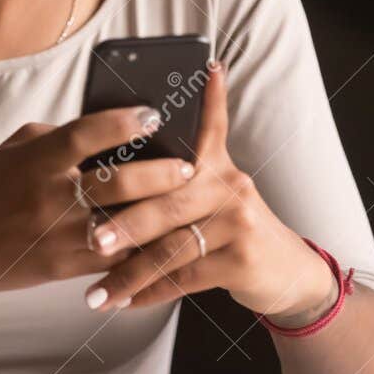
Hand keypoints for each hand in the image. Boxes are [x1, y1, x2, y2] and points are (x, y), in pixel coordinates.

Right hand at [0, 102, 186, 324]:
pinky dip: (141, 248)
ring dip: (160, 213)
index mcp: (36, 160)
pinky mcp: (62, 267)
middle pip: (119, 181)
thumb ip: (57, 138)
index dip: (125, 122)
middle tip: (190, 165)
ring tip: (186, 202)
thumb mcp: (13, 151)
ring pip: (124, 223)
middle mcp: (48, 196)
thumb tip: (108, 128)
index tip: (154, 114)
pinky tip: (163, 238)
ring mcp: (57, 235)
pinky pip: (114, 258)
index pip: (88, 133)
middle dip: (162, 173)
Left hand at [81, 61, 337, 321]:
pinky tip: (124, 303)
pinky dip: (151, 293)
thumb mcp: (211, 192)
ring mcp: (238, 220)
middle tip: (89, 239)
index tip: (197, 70)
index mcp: (214, 163)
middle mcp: (229, 184)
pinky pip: (185, 277)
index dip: (204, 97)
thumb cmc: (227, 229)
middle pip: (167, 200)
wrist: (284, 270)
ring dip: (129, 273)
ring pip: (171, 246)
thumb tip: (115, 161)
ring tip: (95, 292)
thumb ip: (173, 176)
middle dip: (124, 222)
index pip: (207, 123)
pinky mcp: (242, 258)